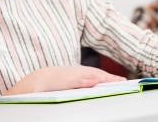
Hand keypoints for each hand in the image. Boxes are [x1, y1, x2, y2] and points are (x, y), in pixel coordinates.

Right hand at [4, 65, 125, 95]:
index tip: (119, 80)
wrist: (34, 81)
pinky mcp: (67, 80)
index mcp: (76, 72)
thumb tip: (90, 86)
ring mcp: (72, 75)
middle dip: (110, 77)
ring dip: (104, 78)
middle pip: (96, 73)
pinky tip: (98, 81)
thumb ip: (77, 83)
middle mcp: (76, 71)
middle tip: (123, 81)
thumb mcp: (66, 82)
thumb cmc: (50, 83)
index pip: (95, 73)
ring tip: (116, 81)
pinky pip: (80, 80)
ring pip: (91, 75)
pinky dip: (89, 80)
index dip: (107, 76)